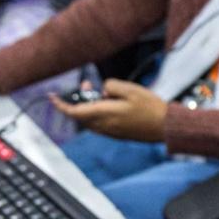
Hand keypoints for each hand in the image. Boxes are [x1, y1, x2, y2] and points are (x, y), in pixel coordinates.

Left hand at [51, 78, 167, 141]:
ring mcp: (111, 131)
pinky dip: (99, 112)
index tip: (52, 97)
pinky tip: (111, 103)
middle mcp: (104, 125)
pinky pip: (100, 123)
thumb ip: (111, 86)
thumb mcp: (130, 89)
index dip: (61, 105)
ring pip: (90, 119)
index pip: (74, 111)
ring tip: (103, 92)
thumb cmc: (150, 107)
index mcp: (104, 114)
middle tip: (87, 84)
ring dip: (90, 105)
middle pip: (81, 114)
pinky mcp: (118, 134)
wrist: (166, 126)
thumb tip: (103, 90)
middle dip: (81, 98)